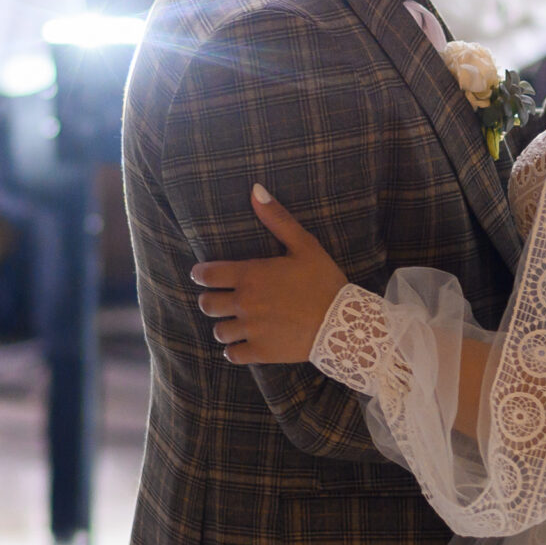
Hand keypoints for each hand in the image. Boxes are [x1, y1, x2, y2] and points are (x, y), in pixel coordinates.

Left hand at [190, 186, 348, 365]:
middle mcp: (244, 303)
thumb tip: (255, 190)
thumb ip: (277, 218)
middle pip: (206, 304)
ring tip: (236, 321)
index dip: (201, 274)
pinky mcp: (260, 352)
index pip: (205, 275)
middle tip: (222, 298)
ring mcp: (250, 329)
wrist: (344, 324)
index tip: (204, 275)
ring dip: (224, 325)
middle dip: (212, 299)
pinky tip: (244, 342)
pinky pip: (232, 354)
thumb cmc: (324, 281)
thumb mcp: (304, 245)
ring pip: (218, 331)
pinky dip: (234, 349)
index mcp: (250, 275)